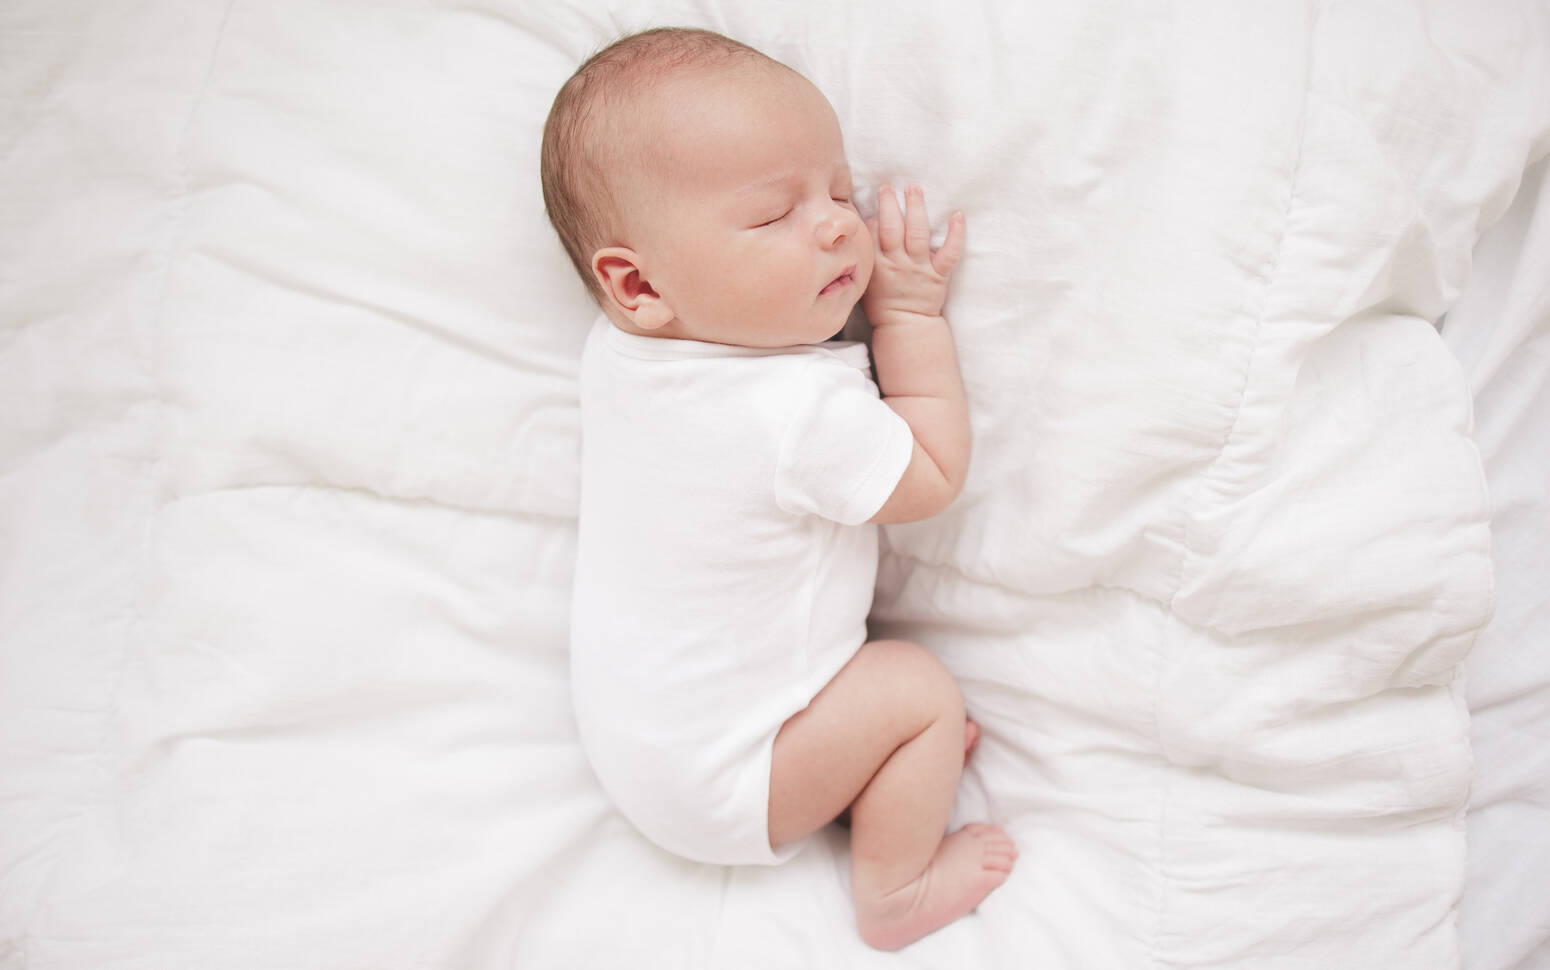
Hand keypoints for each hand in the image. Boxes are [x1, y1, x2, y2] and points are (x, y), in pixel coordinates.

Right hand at [862, 184, 965, 322]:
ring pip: (917, 233)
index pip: (871, 234)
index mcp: (876, 265)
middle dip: (888, 204)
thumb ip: (864, 257)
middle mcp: (897, 263)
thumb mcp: (863, 281)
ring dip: (915, 208)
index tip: (872, 207)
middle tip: (887, 187)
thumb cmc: (881, 303)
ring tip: (913, 189)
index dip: (871, 217)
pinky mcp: (939, 274)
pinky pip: (949, 253)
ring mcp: (919, 268)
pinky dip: (956, 234)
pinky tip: (957, 215)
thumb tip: (864, 229)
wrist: (904, 326)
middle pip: (891, 228)